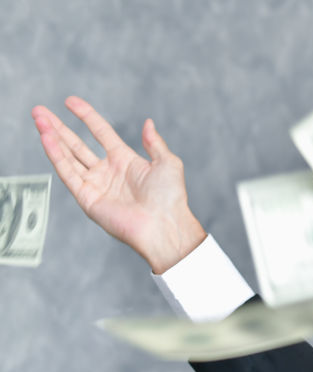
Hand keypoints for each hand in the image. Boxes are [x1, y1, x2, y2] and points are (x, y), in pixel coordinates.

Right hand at [32, 96, 205, 272]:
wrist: (164, 224)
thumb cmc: (170, 198)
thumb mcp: (167, 163)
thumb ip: (155, 142)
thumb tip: (149, 123)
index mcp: (126, 161)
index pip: (101, 132)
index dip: (86, 116)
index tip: (70, 101)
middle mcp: (108, 172)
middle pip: (77, 145)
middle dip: (58, 127)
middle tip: (40, 111)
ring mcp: (96, 185)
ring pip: (68, 157)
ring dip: (52, 138)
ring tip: (38, 119)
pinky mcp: (88, 198)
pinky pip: (68, 173)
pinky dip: (56, 156)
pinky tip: (47, 139)